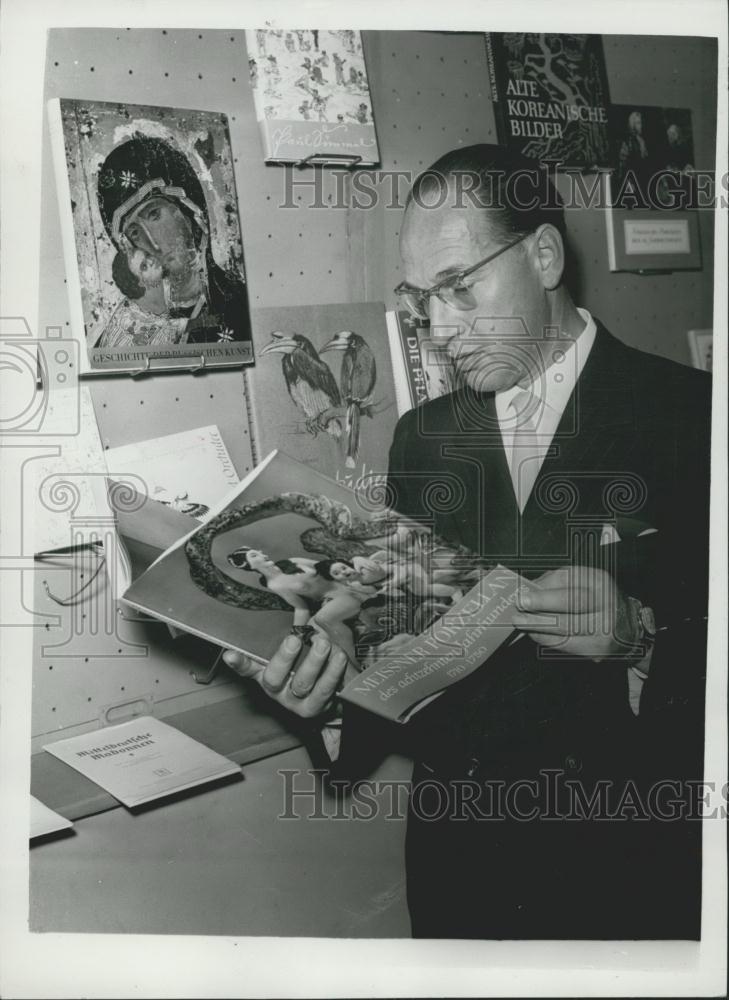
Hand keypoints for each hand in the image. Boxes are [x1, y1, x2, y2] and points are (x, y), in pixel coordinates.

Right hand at [222, 633, 356, 718]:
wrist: (325, 700)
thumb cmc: (307, 667)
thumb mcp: (298, 646)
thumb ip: (295, 622)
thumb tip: (293, 590)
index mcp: (267, 674)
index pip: (248, 668)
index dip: (239, 662)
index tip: (230, 654)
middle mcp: (278, 691)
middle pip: (274, 677)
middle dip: (284, 657)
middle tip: (295, 638)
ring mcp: (296, 702)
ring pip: (302, 684)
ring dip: (314, 661)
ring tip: (324, 643)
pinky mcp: (316, 708)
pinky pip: (324, 691)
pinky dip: (332, 672)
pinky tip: (339, 657)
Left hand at [511, 566, 639, 659]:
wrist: (627, 628)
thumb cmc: (598, 602)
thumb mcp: (584, 583)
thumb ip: (557, 582)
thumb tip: (529, 588)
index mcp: (599, 582)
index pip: (570, 579)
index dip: (545, 585)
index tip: (524, 590)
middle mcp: (605, 604)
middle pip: (571, 602)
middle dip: (542, 603)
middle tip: (520, 605)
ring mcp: (603, 629)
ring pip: (567, 627)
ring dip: (539, 624)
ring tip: (521, 621)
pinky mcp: (597, 649)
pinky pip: (566, 645)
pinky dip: (546, 639)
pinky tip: (534, 634)